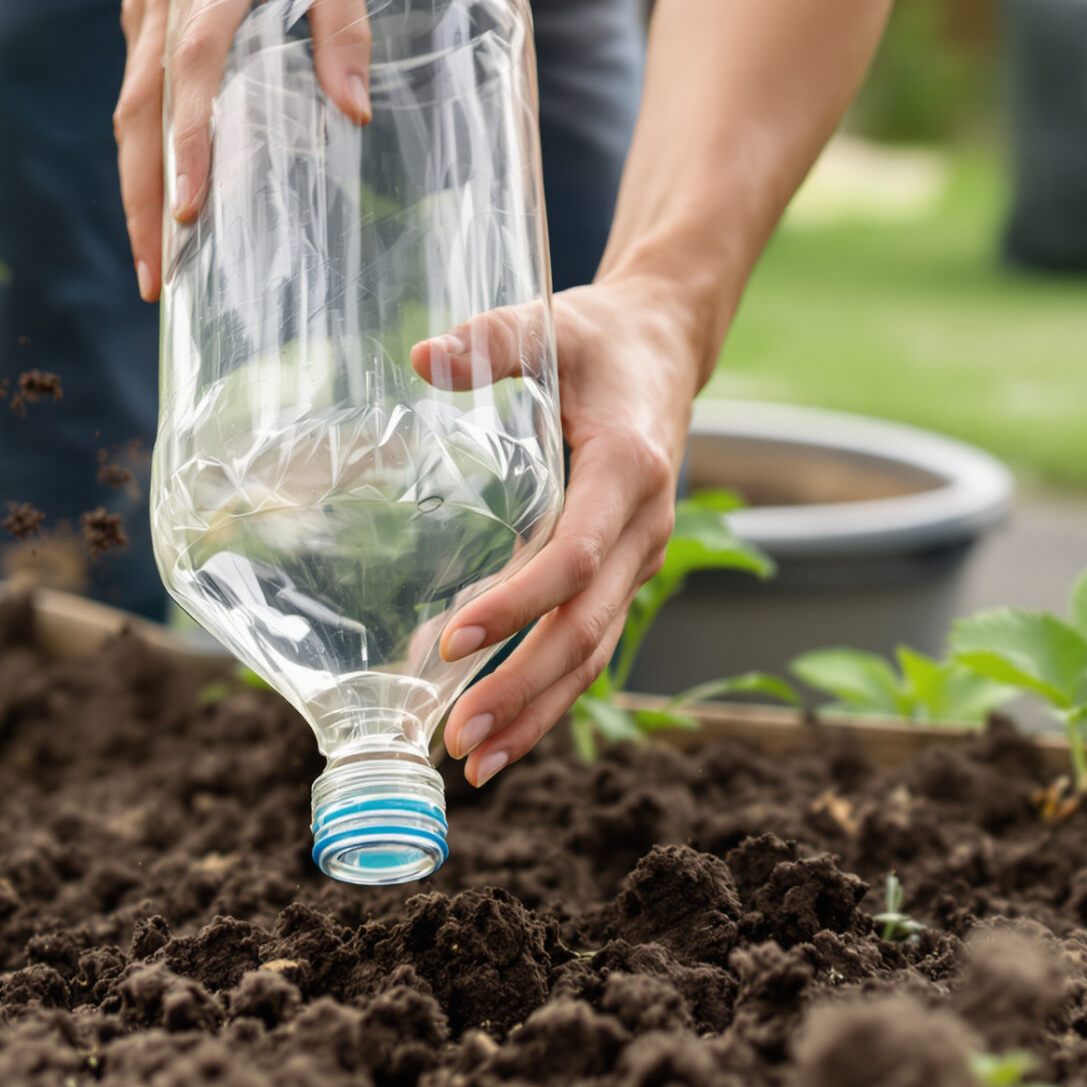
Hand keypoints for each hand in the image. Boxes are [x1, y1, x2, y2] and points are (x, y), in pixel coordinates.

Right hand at [106, 0, 367, 300]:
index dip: (186, 139)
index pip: (192, 67)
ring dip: (136, 195)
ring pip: (129, 119)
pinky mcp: (141, 28)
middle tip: (156, 280)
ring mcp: (144, 18)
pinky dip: (145, 162)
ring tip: (156, 270)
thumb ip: (345, 19)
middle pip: (140, 115)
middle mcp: (165, 4)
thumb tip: (356, 114)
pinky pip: (138, 106)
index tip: (188, 208)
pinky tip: (164, 212)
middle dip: (143, 201)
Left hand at [412, 280, 707, 784]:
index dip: (519, 604)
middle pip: (588, 627)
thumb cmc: (599, 339)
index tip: (455, 638)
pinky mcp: (625, 572)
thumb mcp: (549, 325)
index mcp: (628, 470)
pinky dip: (552, 695)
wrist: (663, 348)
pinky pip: (593, 644)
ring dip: (538, 711)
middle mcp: (644, 528)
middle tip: (460, 735)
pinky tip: (504, 734)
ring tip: (477, 761)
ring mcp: (640, 557)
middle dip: (525, 688)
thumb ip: (490, 340)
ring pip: (595, 651)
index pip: (575, 557)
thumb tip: (422, 358)